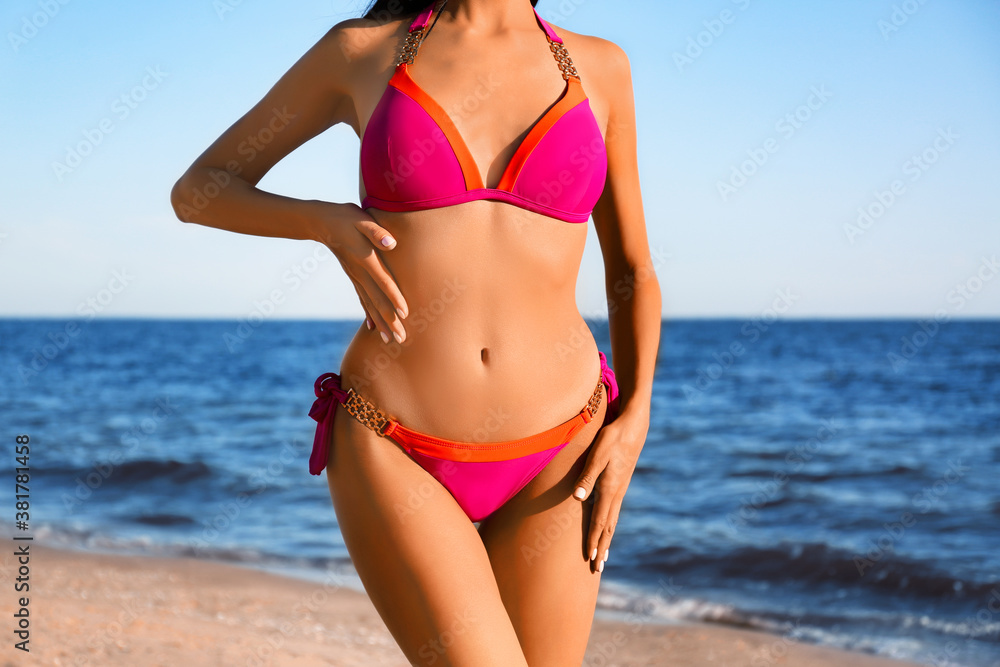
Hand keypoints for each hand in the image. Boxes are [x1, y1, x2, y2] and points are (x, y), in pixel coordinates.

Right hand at [316, 202, 407, 343]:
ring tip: (389, 340)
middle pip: (377, 301)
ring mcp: (355, 278)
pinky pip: (362, 299)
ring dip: (380, 322)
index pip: (383, 282)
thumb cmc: (346, 218)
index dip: (394, 298)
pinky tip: (372, 326)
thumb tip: (392, 243)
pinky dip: (368, 313)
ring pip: (369, 304)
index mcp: (366, 260)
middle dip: (390, 320)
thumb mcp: (362, 220)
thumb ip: (377, 231)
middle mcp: (360, 273)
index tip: (405, 314)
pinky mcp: (353, 278)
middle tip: (401, 339)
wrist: (322, 222)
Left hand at [572, 410, 647, 572]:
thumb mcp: (597, 454)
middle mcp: (617, 493)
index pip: (600, 522)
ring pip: (613, 521)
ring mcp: (621, 490)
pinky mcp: (621, 484)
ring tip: (603, 556)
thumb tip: (578, 497)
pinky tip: (607, 529)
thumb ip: (587, 475)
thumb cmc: (612, 437)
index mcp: (610, 489)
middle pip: (608, 527)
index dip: (594, 541)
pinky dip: (610, 526)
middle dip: (602, 548)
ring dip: (606, 540)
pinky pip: (614, 511)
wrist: (634, 426)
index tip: (591, 559)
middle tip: (597, 569)